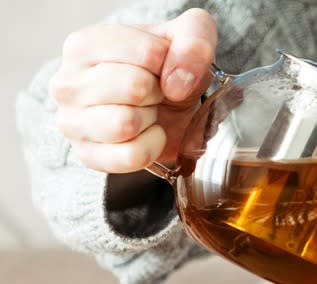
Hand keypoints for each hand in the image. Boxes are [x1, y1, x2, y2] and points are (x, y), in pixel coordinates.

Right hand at [49, 8, 216, 172]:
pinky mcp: (87, 156)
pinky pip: (131, 156)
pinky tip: (147, 134)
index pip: (147, 53)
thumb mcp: (189, 37)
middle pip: (134, 88)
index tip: (161, 65)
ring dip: (151, 119)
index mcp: (83, 45)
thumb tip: (177, 82)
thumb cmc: (169, 67)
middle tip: (154, 92)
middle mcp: (66, 83)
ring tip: (147, 110)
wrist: (170, 107)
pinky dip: (152, 147)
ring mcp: (71, 123)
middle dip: (158, 92)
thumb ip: (193, 41)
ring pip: (126, 124)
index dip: (169, 62)